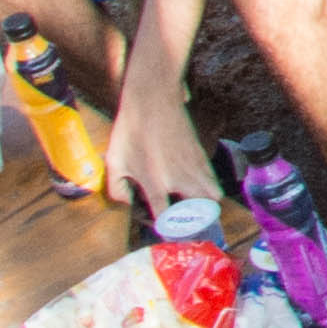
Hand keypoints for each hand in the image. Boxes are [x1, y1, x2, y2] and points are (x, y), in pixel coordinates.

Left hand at [107, 60, 212, 227]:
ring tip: (194, 206)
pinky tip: (197, 185)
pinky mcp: (201, 153)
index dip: (163, 225)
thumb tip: (128, 201)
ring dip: (205, 203)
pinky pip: (211, 177)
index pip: (165, 216)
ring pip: (212, 194)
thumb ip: (117, 189)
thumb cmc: (130, 131)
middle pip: (201, 208)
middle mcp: (179, 178)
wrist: (152, 101)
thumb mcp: (114, 162)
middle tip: (184, 219)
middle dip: (194, 218)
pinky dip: (209, 186)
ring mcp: (193, 165)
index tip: (161, 226)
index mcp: (155, 183)